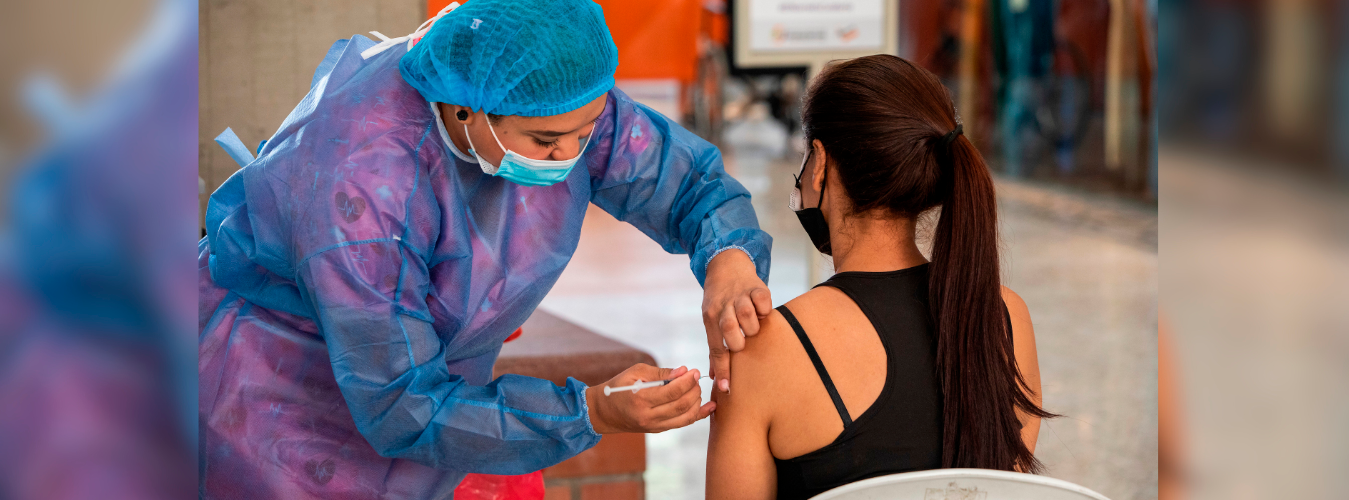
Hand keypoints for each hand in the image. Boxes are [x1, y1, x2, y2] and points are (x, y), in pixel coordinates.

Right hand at [586, 364, 713, 433]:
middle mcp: (648, 416)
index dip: (687, 381)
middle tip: (696, 377)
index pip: (672, 392)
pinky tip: (709, 406)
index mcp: (641, 400)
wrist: (604, 412)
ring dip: (697, 401)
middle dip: (694, 389)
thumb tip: (683, 371)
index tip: (694, 371)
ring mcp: (654, 426)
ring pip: (685, 417)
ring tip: (696, 388)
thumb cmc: (618, 387)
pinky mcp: (658, 430)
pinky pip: (682, 424)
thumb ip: (660, 373)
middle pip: (681, 405)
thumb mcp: (635, 372)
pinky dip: (697, 415)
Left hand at [702, 249, 771, 393]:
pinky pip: (763, 300)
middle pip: (730, 329)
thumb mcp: (711, 319)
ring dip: (752, 326)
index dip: (722, 368)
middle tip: (744, 341)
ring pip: (747, 315)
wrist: (725, 263)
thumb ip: (715, 345)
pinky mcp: (756, 286)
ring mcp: (739, 295)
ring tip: (753, 326)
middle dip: (739, 342)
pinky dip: (764, 308)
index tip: (726, 388)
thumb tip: (714, 375)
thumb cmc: (719, 299)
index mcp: (710, 317)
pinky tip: (762, 310)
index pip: (716, 347)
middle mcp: (723, 306)